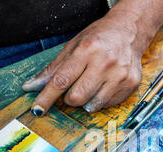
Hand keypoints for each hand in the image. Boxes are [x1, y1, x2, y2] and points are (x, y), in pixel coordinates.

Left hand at [22, 12, 147, 114]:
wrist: (128, 32)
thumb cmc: (99, 38)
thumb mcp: (73, 46)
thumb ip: (53, 69)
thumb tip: (32, 86)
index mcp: (87, 50)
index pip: (61, 80)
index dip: (47, 97)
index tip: (38, 109)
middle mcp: (105, 63)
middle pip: (76, 97)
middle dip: (69, 98)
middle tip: (74, 87)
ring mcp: (120, 76)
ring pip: (92, 105)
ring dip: (86, 99)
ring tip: (92, 83)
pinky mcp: (130, 85)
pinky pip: (107, 105)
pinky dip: (100, 99)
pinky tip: (105, 84)